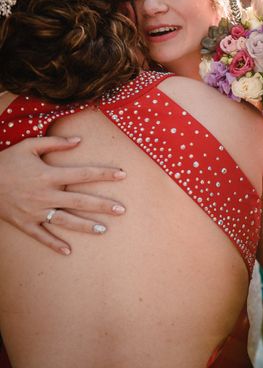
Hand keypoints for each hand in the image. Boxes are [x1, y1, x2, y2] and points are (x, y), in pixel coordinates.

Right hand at [0, 136, 126, 254]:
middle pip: (80, 201)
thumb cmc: (6, 162)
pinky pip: (41, 236)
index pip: (83, 174)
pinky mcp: (24, 223)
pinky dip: (54, 244)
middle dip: (102, 206)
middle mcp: (45, 195)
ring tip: (104, 230)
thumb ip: (55, 142)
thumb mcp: (29, 146)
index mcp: (49, 175)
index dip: (104, 174)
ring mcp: (35, 211)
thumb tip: (79, 139)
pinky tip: (68, 251)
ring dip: (85, 226)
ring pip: (65, 221)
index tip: (122, 175)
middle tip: (122, 210)